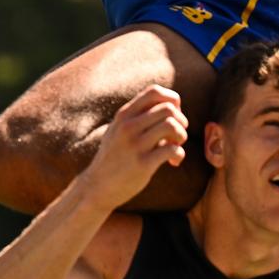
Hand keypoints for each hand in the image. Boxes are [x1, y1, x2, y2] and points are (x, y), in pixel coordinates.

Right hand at [82, 86, 188, 212]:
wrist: (97, 187)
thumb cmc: (115, 156)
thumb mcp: (119, 129)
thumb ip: (140, 116)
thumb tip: (172, 105)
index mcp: (124, 115)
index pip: (154, 92)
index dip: (172, 100)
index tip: (173, 115)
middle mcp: (128, 126)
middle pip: (168, 108)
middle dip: (181, 120)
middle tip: (177, 135)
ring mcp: (135, 145)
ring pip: (172, 125)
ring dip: (181, 136)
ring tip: (176, 146)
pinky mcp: (143, 164)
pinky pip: (172, 150)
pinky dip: (179, 154)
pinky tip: (173, 162)